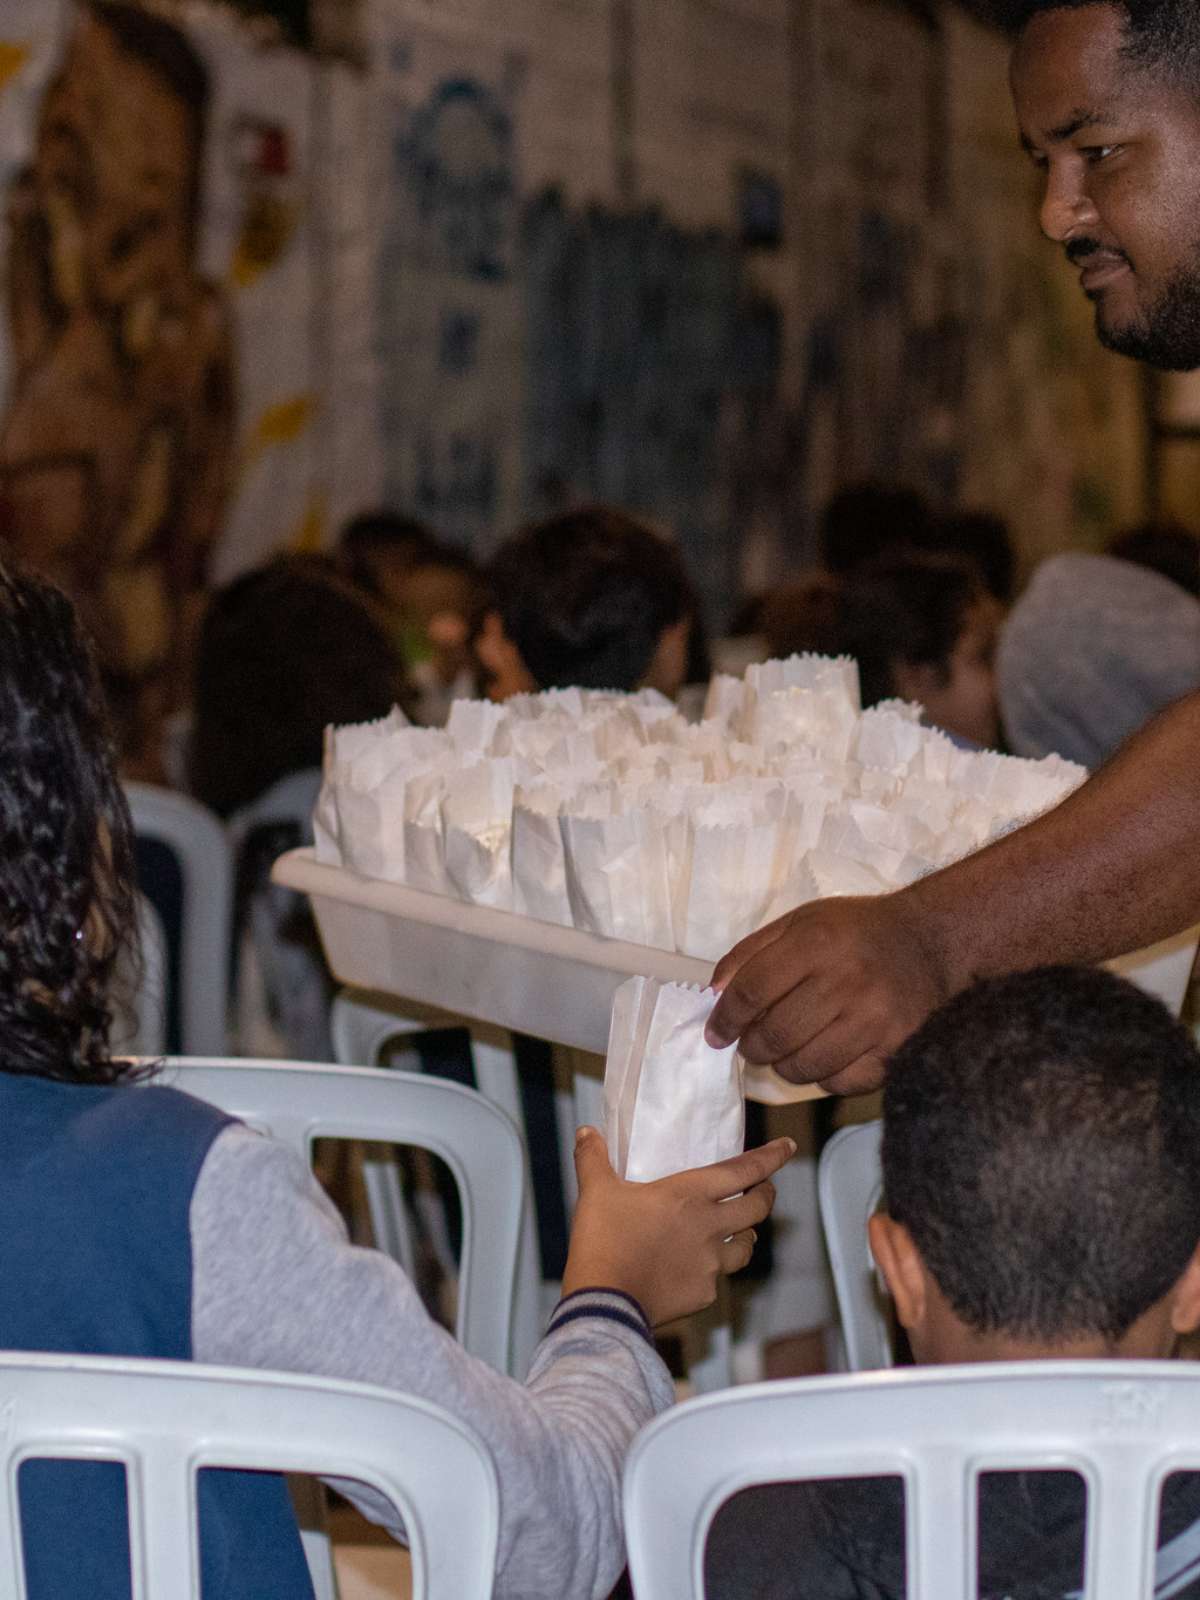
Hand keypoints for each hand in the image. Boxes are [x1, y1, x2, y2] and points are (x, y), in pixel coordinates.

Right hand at [562, 1131, 794, 1326]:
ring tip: (742, 1230)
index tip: (787, 1147)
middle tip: (765, 1188)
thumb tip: (588, 1133)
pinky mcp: (704, 1293)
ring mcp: (710, 1263)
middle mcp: (709, 1226)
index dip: (770, 1157)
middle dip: (766, 1195)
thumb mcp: (596, 1192)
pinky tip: (700, 1270)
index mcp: (690, 1194)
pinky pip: (719, 1278)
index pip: (744, 1170)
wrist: (607, 1303)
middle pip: (757, 1208)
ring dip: (748, 1234)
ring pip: (747, 1246)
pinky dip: (715, 1270)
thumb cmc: (604, 1242)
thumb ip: (593, 1159)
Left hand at [704, 893, 951, 1094]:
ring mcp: (874, 1020)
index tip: (716, 1034)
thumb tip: (715, 992)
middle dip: (751, 1046)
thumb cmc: (858, 931)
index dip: (725, 1018)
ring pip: (802, 1067)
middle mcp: (846, 981)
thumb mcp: (803, 921)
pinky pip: (838, 1082)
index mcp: (817, 942)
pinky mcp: (895, 1050)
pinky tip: (825, 1054)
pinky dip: (822, 1075)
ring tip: (786, 1049)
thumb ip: (752, 952)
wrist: (934, 942)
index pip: (752, 991)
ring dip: (782, 1065)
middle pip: (773, 1035)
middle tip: (753, 1043)